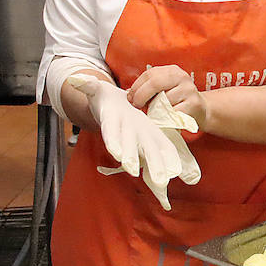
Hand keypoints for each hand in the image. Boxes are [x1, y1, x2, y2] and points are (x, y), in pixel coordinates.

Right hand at [68, 75, 182, 208]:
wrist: (115, 108)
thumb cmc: (104, 101)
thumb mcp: (96, 91)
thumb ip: (88, 87)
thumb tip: (75, 80)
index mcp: (113, 124)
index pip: (112, 135)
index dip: (115, 144)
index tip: (118, 155)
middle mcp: (127, 136)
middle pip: (132, 151)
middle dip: (139, 163)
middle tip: (144, 176)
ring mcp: (141, 140)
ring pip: (149, 157)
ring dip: (156, 170)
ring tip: (165, 185)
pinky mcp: (155, 137)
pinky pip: (166, 150)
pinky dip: (175, 162)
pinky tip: (190, 177)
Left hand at [127, 65, 207, 131]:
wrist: (202, 110)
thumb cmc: (178, 100)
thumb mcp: (165, 89)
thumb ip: (149, 88)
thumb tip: (129, 94)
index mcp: (172, 70)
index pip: (149, 74)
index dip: (136, 86)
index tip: (130, 98)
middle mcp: (182, 77)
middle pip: (155, 83)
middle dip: (141, 96)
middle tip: (137, 105)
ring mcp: (189, 90)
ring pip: (163, 100)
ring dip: (155, 109)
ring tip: (156, 113)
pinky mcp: (193, 105)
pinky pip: (172, 113)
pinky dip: (165, 118)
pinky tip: (165, 118)